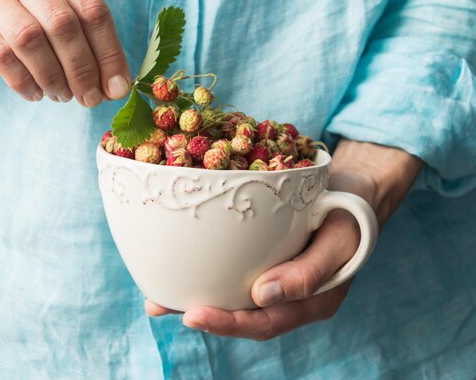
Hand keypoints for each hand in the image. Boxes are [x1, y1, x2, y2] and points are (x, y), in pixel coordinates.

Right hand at [0, 0, 130, 104]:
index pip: (93, 10)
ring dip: (53, 77)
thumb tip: (114, 85)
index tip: (117, 87)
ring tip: (63, 95)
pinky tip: (35, 93)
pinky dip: (24, 81)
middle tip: (90, 98)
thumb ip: (86, 32)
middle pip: (63, 25)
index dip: (109, 54)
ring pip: (31, 40)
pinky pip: (1, 56)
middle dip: (83, 70)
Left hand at [145, 139, 421, 339]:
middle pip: (241, 316)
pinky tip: (177, 266)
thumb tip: (262, 298)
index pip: (265, 323)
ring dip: (196, 298)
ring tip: (157, 297)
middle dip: (201, 315)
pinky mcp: (264, 259)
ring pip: (233, 297)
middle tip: (160, 305)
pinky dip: (206, 272)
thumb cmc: (351, 213)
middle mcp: (289, 297)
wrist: (356, 189)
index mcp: (311, 302)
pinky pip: (234, 272)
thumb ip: (309, 272)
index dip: (228, 324)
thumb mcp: (340, 239)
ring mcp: (276, 279)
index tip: (193, 315)